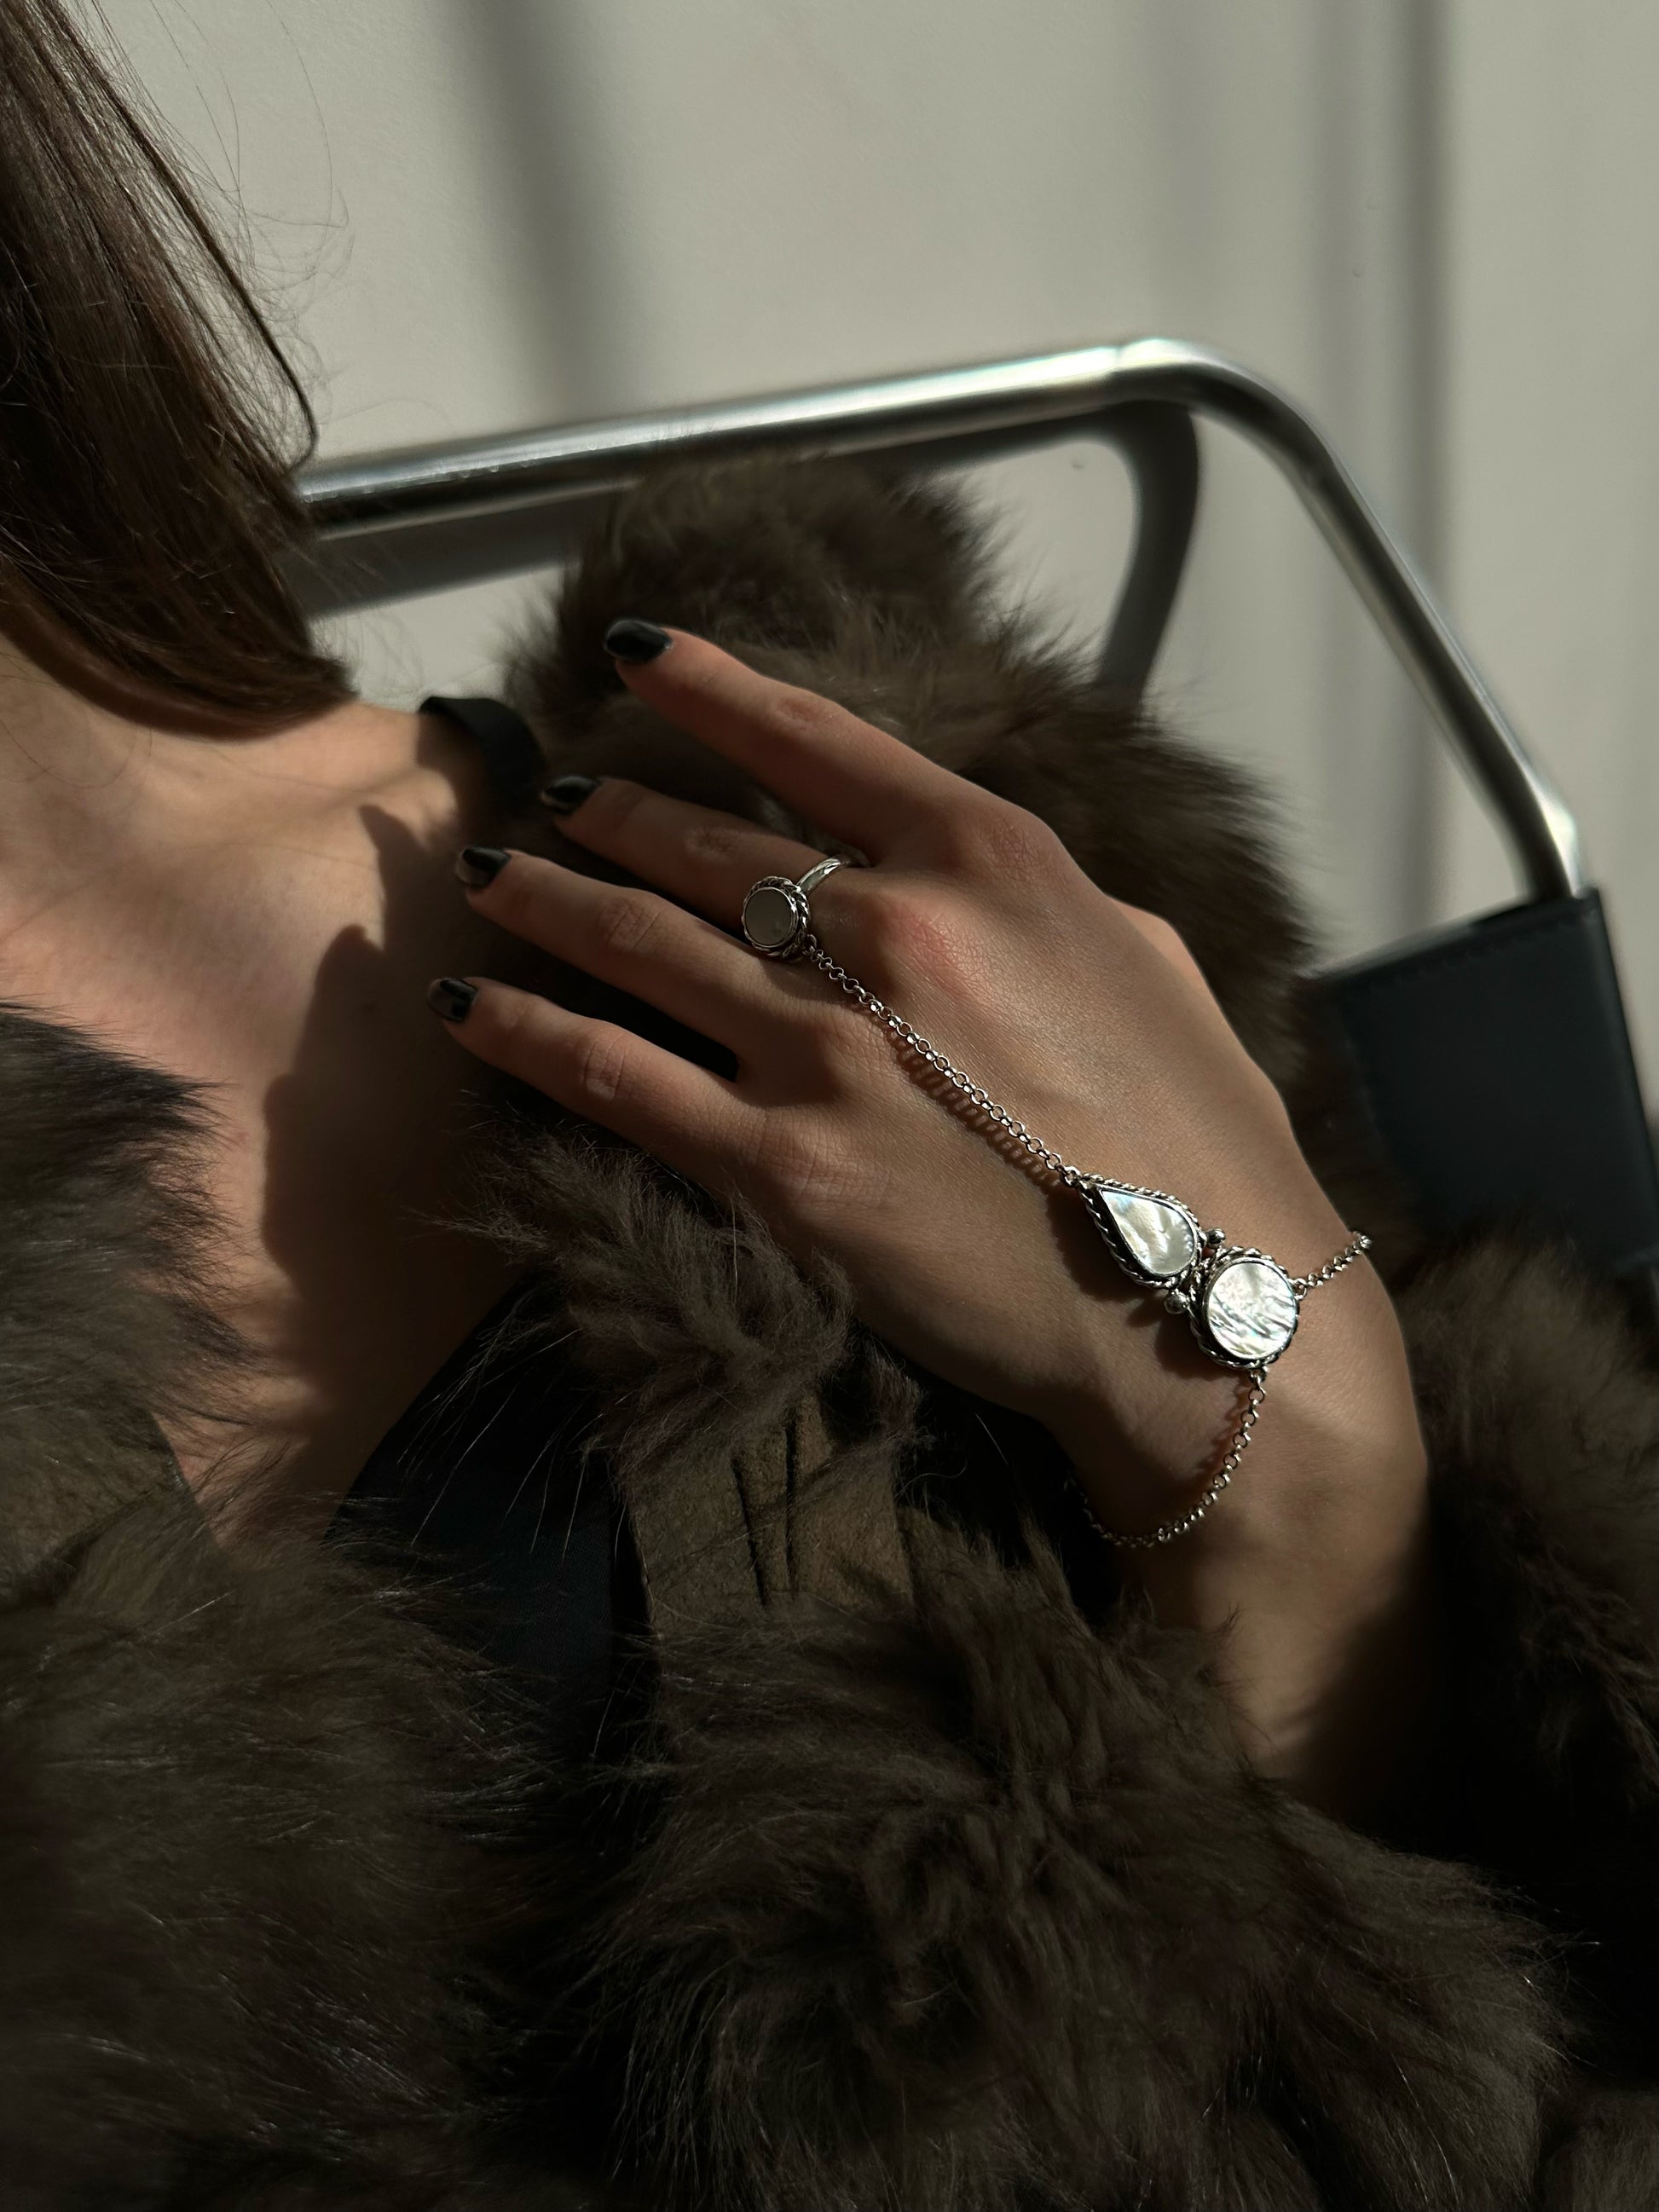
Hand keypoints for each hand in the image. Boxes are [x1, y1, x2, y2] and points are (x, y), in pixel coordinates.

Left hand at [434, 628, 1431, 1808]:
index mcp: (992, 861)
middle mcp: (894, 930)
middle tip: (549, 801)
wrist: (1203, 1312)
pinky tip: (471, 1005)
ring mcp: (826, 1048)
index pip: (815, 737)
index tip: (634, 656)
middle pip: (702, 841)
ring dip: (544, 899)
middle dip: (606, 811)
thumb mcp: (1146, 960)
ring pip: (635, 941)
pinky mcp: (778, 1166)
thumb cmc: (1198, 1141)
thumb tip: (957, 869)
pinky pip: (613, 1075)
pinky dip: (525, 1031)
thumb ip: (1037, 896)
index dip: (708, 685)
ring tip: (486, 879)